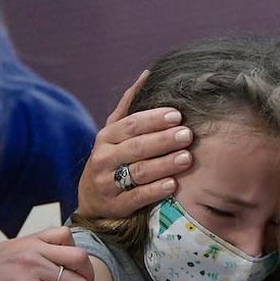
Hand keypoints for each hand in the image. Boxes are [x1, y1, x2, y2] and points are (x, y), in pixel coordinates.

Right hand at [77, 71, 194, 218]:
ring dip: (164, 164)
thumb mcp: (114, 133)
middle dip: (163, 140)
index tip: (177, 115)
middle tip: (187, 135)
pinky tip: (173, 185)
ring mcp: (107, 183)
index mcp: (106, 137)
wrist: (92, 200)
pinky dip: (155, 191)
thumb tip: (147, 75)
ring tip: (186, 158)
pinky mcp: (115, 206)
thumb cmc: (111, 160)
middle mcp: (103, 159)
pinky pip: (136, 197)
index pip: (131, 125)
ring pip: (137, 171)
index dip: (154, 119)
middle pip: (136, 147)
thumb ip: (129, 107)